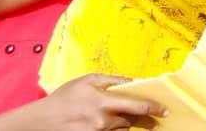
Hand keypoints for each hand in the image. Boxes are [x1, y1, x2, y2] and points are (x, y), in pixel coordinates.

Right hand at [23, 73, 165, 129]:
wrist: (40, 121)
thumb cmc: (64, 97)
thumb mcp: (88, 80)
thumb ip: (113, 80)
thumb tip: (133, 81)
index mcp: (104, 102)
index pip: (137, 106)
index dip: (154, 108)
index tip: (165, 110)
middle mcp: (102, 121)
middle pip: (131, 121)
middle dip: (141, 118)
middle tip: (151, 116)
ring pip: (121, 130)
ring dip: (125, 124)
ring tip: (121, 118)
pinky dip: (113, 130)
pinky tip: (109, 123)